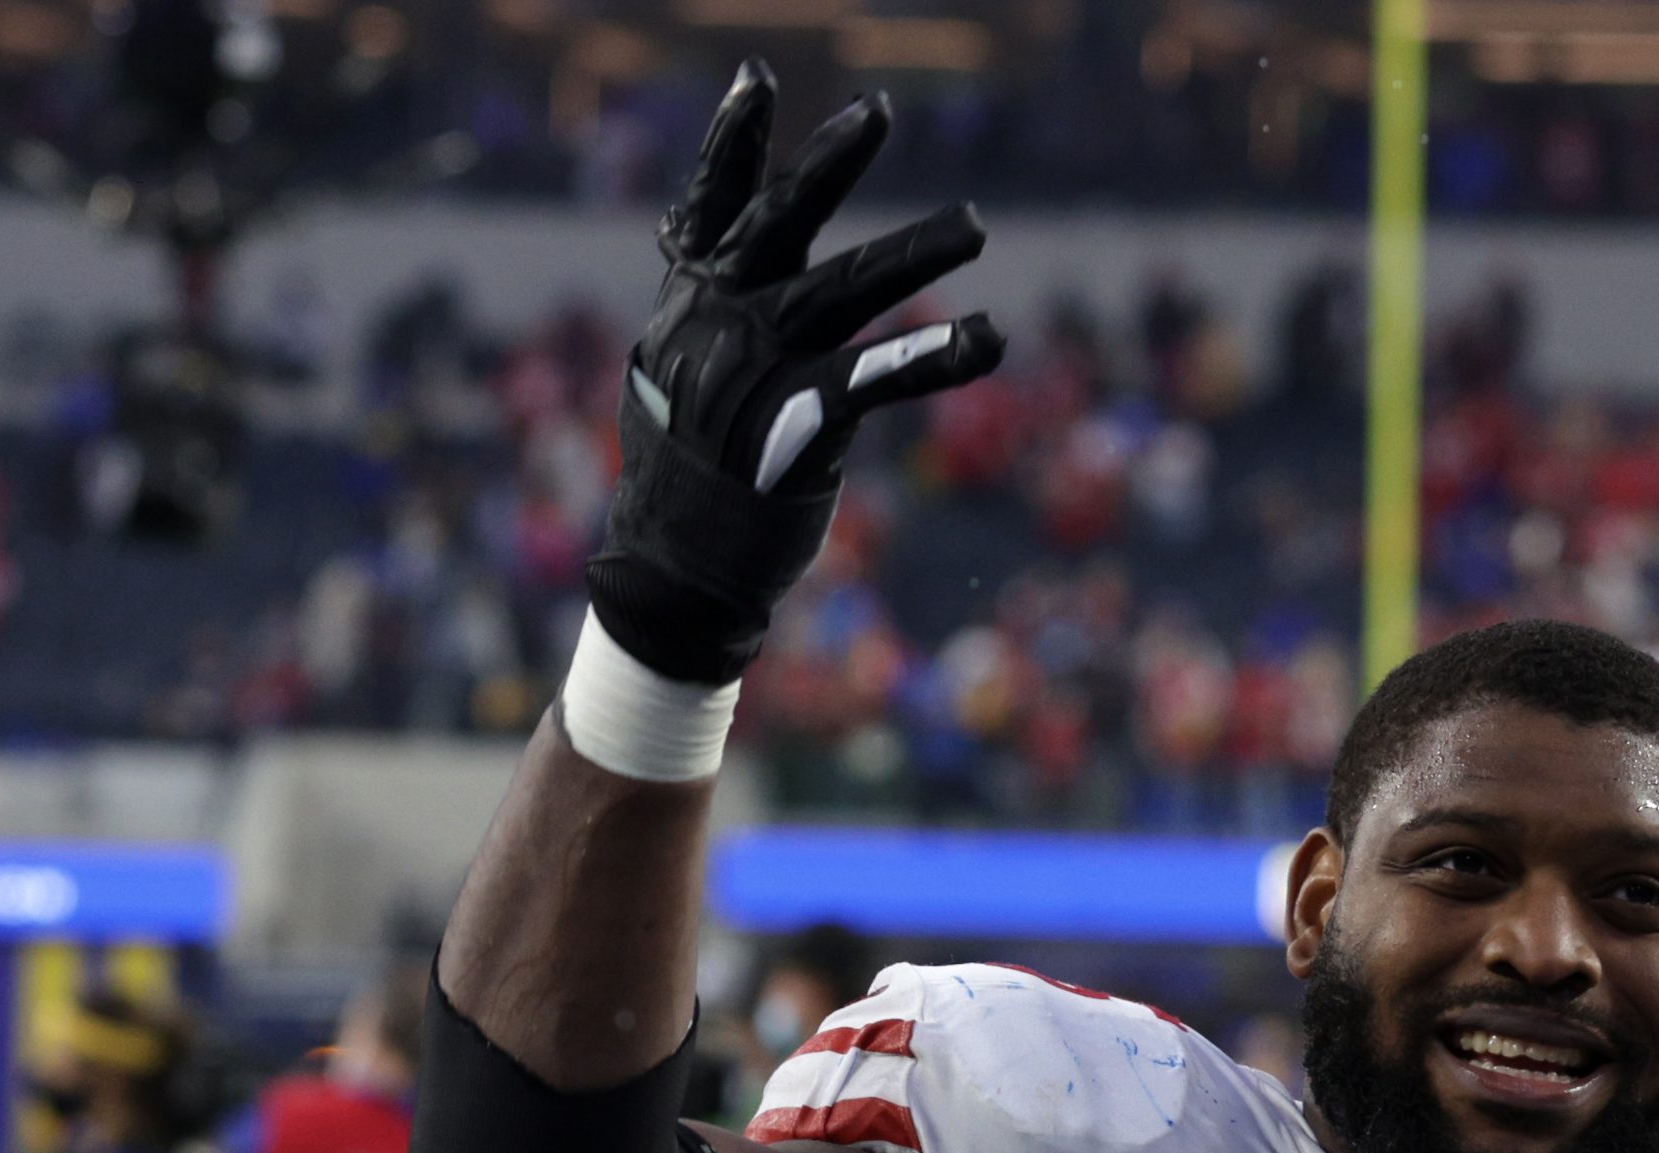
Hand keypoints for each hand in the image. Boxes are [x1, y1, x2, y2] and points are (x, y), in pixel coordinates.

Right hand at [587, 60, 1004, 684]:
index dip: (730, 144)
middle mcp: (716, 326)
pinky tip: (986, 339)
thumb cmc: (685, 467)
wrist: (672, 567)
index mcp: (688, 306)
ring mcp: (754, 373)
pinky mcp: (798, 427)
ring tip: (974, 227)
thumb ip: (704, 299)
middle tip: (876, 113)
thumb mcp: (672, 370)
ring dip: (913, 254)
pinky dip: (934, 358)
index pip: (708, 211)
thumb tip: (699, 230)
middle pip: (777, 227)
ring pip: (843, 293)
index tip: (756, 79)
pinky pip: (876, 380)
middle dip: (826, 167)